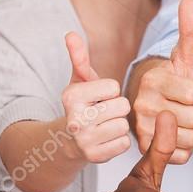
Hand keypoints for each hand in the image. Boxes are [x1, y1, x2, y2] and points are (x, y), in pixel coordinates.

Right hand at [62, 32, 130, 163]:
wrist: (67, 141)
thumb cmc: (80, 105)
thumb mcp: (79, 80)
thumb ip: (78, 57)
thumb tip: (70, 33)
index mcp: (71, 96)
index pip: (114, 87)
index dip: (110, 91)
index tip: (98, 97)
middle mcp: (75, 119)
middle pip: (122, 106)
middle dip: (117, 107)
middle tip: (103, 112)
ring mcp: (84, 141)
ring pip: (124, 125)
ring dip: (118, 125)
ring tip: (104, 126)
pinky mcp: (95, 157)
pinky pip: (125, 143)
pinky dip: (119, 141)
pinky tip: (106, 139)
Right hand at [132, 0, 192, 163]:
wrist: (156, 107)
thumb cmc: (175, 81)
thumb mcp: (185, 58)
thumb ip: (190, 31)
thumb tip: (191, 0)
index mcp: (154, 80)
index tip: (191, 90)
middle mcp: (142, 105)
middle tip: (184, 106)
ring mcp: (142, 129)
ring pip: (189, 138)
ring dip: (191, 131)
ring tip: (179, 119)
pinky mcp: (145, 150)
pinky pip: (181, 155)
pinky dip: (184, 148)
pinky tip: (175, 135)